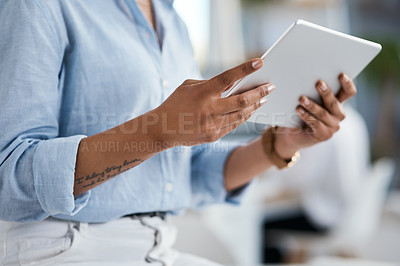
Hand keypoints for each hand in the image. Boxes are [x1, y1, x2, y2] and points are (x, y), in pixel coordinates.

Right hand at [148, 59, 274, 146]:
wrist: (162, 129)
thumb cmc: (176, 102)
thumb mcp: (190, 87)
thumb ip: (211, 84)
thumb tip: (234, 84)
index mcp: (202, 93)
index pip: (227, 78)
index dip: (245, 69)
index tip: (260, 62)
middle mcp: (209, 109)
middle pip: (242, 101)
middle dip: (260, 92)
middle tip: (271, 86)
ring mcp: (212, 125)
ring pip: (242, 114)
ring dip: (256, 105)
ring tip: (265, 97)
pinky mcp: (214, 136)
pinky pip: (234, 124)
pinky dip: (244, 115)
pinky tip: (251, 109)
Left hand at [274, 73, 356, 157]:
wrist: (293, 135)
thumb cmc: (301, 113)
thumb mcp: (308, 101)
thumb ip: (311, 92)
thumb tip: (305, 78)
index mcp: (338, 103)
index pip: (348, 92)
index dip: (347, 84)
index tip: (341, 75)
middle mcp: (338, 114)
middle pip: (334, 102)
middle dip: (326, 92)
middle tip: (318, 83)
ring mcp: (332, 126)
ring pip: (323, 113)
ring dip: (312, 105)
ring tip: (302, 99)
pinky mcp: (324, 135)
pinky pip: (315, 123)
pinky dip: (306, 116)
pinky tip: (299, 110)